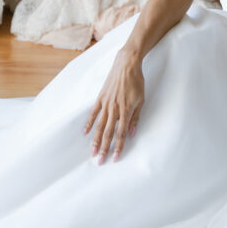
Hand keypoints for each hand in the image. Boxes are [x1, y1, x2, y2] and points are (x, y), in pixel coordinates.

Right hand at [83, 48, 144, 164]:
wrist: (126, 65)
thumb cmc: (136, 82)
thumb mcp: (141, 100)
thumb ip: (135, 118)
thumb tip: (132, 133)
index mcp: (126, 110)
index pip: (121, 133)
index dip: (118, 147)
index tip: (115, 158)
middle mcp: (114, 109)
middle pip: (108, 133)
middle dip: (104, 149)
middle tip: (100, 162)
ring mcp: (106, 103)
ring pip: (99, 126)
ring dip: (96, 140)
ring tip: (92, 152)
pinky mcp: (100, 98)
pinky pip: (93, 113)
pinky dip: (89, 123)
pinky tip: (85, 133)